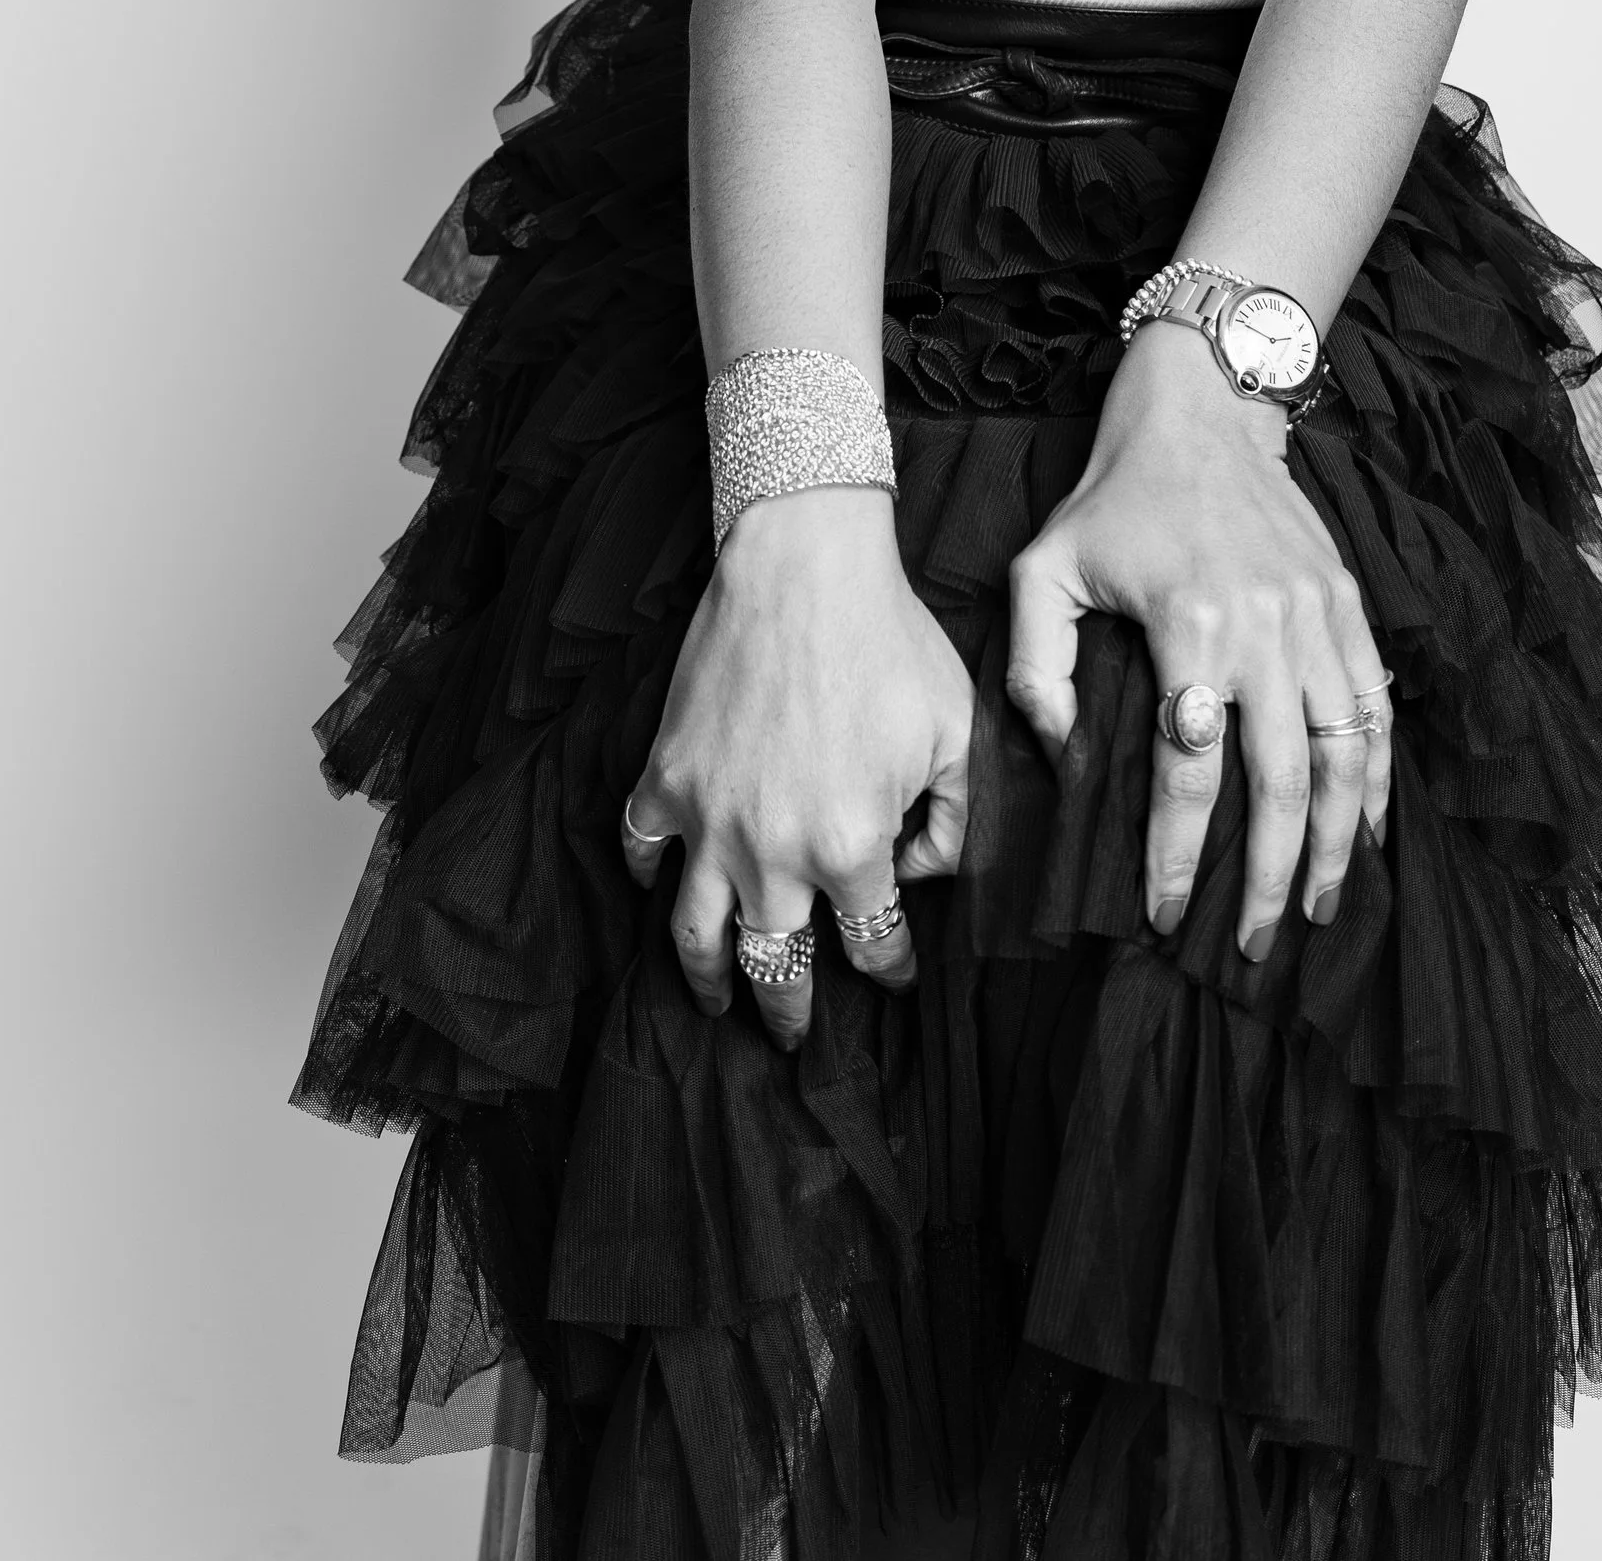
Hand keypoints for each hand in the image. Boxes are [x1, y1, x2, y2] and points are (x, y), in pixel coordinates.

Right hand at [621, 484, 972, 1048]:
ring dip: (708, 981)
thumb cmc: (891, 641)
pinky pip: (642, 847)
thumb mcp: (958, 735)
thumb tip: (921, 874)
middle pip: (778, 968)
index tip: (895, 974)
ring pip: (695, 935)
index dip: (891, 968)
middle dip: (791, 1013)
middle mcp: (773, 852)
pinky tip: (664, 887)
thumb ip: (957, 825)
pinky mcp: (665, 776)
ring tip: (717, 1003)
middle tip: (793, 1036)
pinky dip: (648, 874)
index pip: (875, 944)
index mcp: (852, 848)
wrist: (804, 566)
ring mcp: (709, 818)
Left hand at [1005, 320, 1391, 958]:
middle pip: (1282, 782)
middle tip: (1253, 946)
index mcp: (1190, 624)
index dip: (1180, 853)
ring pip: (1344, 756)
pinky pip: (1377, 709)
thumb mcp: (1044, 567)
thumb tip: (1061, 753)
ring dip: (1337, 844)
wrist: (1203, 411)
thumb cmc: (1113, 497)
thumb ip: (1038, 665)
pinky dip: (1377, 779)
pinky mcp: (1349, 606)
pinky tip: (1366, 834)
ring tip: (1320, 910)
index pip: (1189, 770)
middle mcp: (1266, 628)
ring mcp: (1319, 618)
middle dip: (1270, 878)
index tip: (1167, 915)